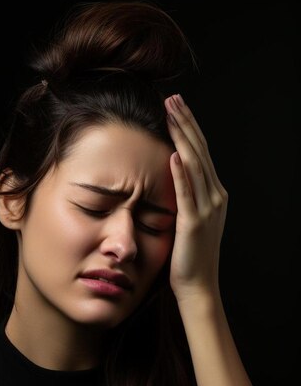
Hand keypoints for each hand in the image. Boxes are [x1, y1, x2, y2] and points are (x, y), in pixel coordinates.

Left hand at [164, 94, 227, 304]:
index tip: (176, 107)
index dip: (189, 128)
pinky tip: (174, 155)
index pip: (200, 153)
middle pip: (199, 152)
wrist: (199, 286)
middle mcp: (215, 197)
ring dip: (182, 138)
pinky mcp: (194, 223)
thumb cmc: (190, 255)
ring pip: (195, 166)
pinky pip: (187, 194)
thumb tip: (174, 173)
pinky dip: (182, 174)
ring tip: (171, 115)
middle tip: (172, 99)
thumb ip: (187, 196)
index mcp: (214, 194)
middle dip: (185, 123)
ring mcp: (207, 210)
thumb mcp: (191, 219)